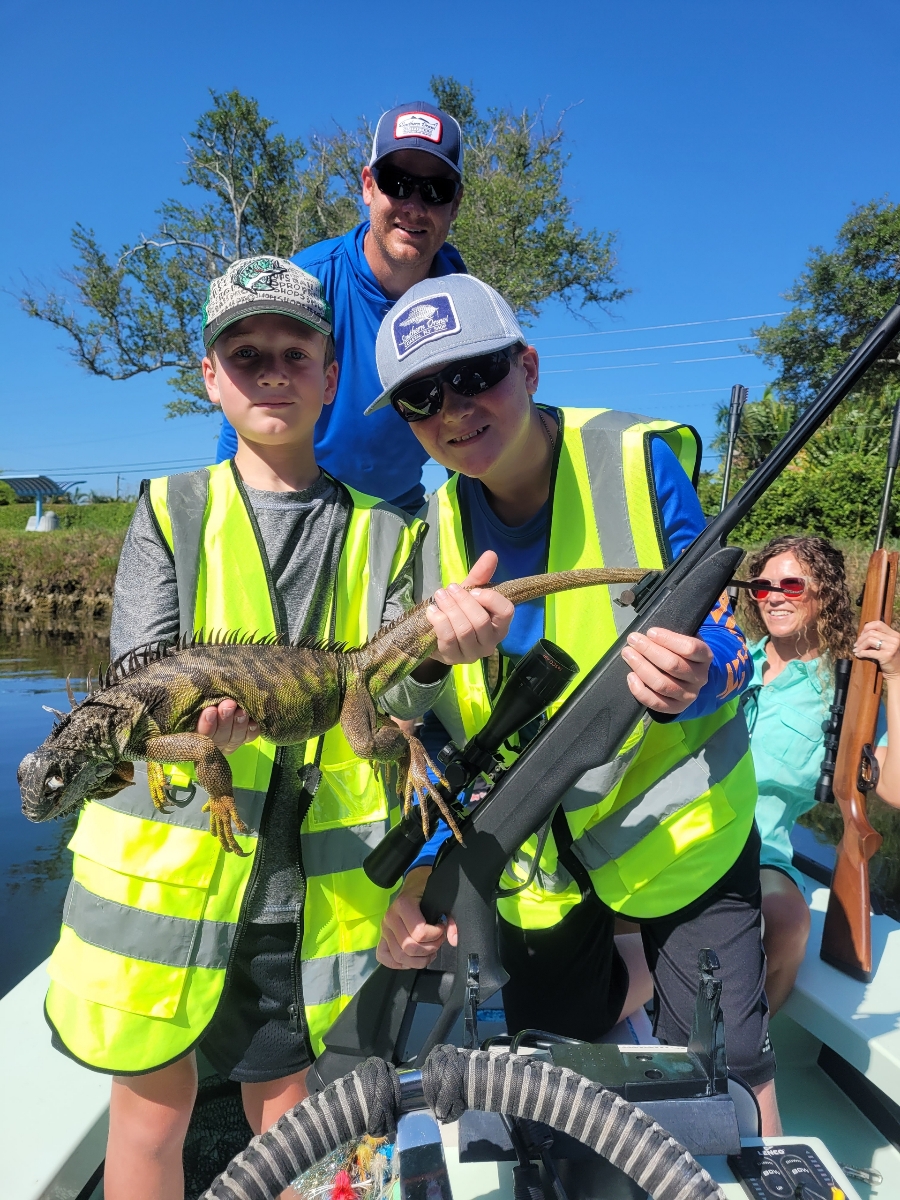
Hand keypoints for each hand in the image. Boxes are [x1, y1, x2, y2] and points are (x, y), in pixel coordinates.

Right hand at [196, 699, 257, 753]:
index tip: (210, 711)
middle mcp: (211, 742)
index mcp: (193, 735)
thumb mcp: (192, 701)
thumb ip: (193, 703)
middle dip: (224, 720)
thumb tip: (191, 694)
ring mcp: (227, 742)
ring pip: (235, 738)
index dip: (206, 726)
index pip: (199, 736)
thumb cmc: (197, 697)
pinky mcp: (243, 737)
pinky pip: (249, 737)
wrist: (215, 692)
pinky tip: (253, 721)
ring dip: (238, 723)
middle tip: (229, 704)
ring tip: (241, 710)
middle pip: (219, 738)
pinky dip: (252, 730)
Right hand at [376, 867, 457, 969]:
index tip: (442, 927)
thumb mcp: (443, 899)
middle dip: (429, 948)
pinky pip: (383, 957)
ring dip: (418, 959)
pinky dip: (398, 963)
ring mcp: (384, 928)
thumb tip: (453, 940)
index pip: (419, 933)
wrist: (415, 883)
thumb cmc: (428, 891)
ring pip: (399, 956)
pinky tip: (412, 958)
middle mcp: (390, 917)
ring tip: (429, 952)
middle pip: (409, 947)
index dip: (436, 935)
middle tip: (438, 940)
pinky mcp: (382, 936)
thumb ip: (451, 920)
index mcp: (403, 905)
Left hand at [426, 550, 513, 665]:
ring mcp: (471, 654)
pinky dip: (439, 621)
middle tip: (450, 589)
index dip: (489, 598)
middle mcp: (490, 643)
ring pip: (464, 630)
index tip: (473, 590)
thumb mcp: (468, 593)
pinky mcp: (452, 659)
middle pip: (481, 621)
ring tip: (440, 596)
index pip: (506, 612)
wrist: (434, 632)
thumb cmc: (458, 611)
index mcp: (499, 626)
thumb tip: (491, 554)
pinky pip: (447, 639)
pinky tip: (432, 611)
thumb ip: (480, 576)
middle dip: (462, 601)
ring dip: (450, 609)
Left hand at [621, 627, 711, 714]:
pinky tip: (631, 676)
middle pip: (672, 665)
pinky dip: (640, 690)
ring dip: (641, 667)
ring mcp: (689, 695)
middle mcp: (700, 677)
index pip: (690, 648)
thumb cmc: (682, 654)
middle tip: (633, 640)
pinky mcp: (676, 708)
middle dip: (649, 650)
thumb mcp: (685, 640)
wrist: (690, 679)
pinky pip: (656, 702)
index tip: (650, 632)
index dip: (668, 639)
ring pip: (662, 684)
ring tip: (628, 654)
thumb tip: (650, 633)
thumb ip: (673, 636)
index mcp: (705, 657)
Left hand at [854, 620, 899, 678]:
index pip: (878, 624)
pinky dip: (862, 653)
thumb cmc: (891, 659)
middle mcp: (895, 639)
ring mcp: (892, 647)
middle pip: (871, 632)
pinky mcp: (887, 656)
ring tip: (856, 650)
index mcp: (895, 635)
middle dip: (861, 638)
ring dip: (860, 646)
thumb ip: (880, 637)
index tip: (862, 635)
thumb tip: (863, 633)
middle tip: (856, 644)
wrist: (898, 672)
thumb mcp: (889, 645)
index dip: (867, 628)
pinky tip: (859, 655)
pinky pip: (870, 652)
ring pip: (869, 640)